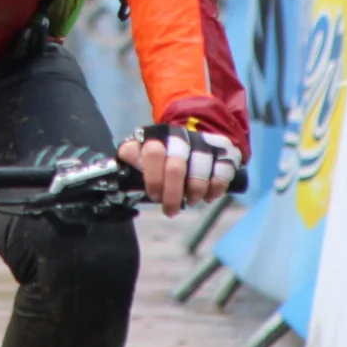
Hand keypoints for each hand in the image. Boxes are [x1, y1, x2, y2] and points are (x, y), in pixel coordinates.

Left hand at [117, 123, 240, 217]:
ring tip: (190, 201)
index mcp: (158, 136)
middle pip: (176, 166)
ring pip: (201, 167)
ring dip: (194, 191)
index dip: (153, 178)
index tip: (154, 195)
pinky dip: (215, 187)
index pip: (153, 152)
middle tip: (171, 209)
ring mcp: (204, 142)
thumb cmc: (163, 155)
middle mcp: (181, 136)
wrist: (193, 138)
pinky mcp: (225, 151)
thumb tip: (121, 168)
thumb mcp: (143, 153)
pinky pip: (223, 170)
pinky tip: (208, 197)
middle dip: (173, 194)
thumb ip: (131, 156)